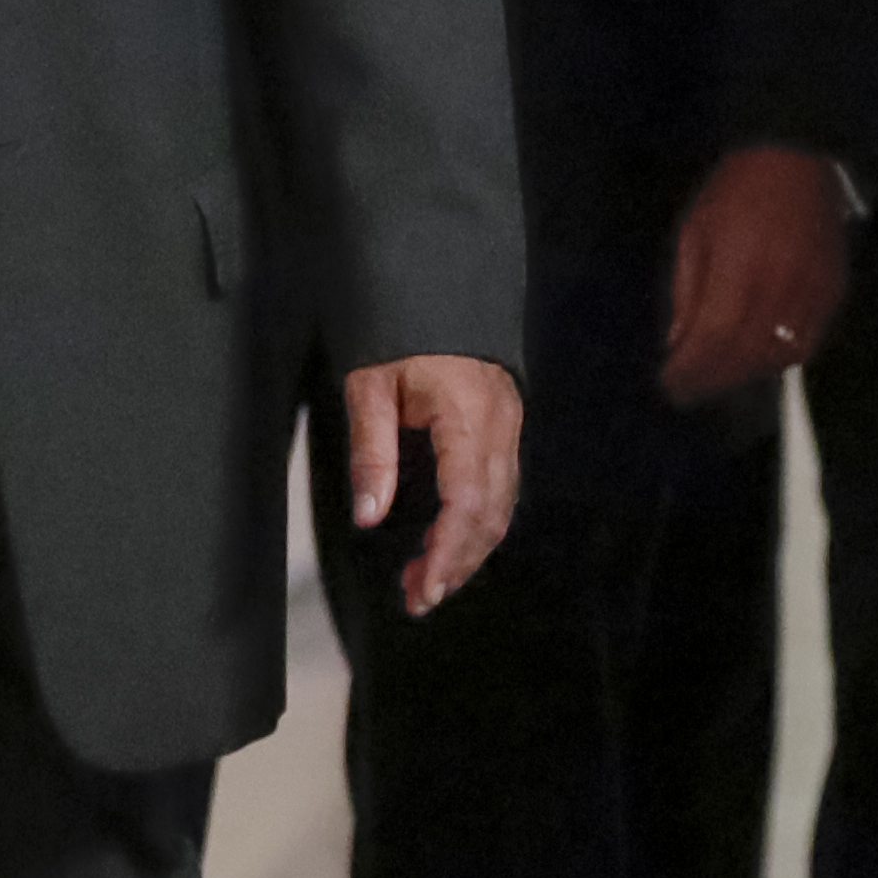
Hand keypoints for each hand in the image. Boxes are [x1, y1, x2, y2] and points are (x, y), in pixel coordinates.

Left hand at [340, 351, 522, 614]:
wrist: (434, 280)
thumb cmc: (397, 327)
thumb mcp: (369, 384)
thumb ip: (372, 452)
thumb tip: (370, 516)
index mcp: (468, 414)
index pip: (467, 501)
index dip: (449, 551)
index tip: (426, 588)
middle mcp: (499, 422)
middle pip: (492, 512)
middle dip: (458, 562)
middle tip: (418, 597)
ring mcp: (508, 422)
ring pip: (501, 504)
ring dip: (467, 548)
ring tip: (425, 579)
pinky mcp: (505, 423)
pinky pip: (500, 485)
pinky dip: (475, 521)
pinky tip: (444, 538)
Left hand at [662, 146, 849, 408]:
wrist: (796, 156)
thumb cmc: (736, 190)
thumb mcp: (695, 233)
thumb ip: (687, 293)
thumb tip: (679, 344)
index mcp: (738, 267)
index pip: (713, 339)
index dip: (690, 371)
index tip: (670, 384)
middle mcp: (778, 285)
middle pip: (744, 355)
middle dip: (713, 379)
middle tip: (690, 389)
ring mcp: (811, 290)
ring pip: (779, 356)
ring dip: (746, 372)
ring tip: (721, 373)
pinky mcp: (833, 290)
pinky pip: (808, 342)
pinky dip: (781, 356)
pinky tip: (759, 354)